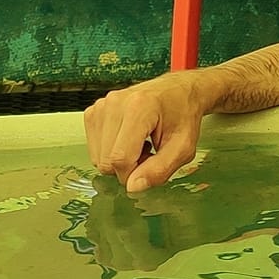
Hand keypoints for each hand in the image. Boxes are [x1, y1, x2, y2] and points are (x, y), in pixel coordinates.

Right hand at [84, 74, 206, 192]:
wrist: (180, 91)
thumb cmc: (184, 115)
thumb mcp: (183, 147)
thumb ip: (160, 170)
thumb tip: (133, 187)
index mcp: (139, 107)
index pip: (120, 159)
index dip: (133, 173)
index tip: (151, 164)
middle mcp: (115, 103)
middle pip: (105, 160)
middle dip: (128, 166)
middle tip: (150, 151)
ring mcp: (101, 106)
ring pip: (97, 157)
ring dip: (119, 159)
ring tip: (141, 143)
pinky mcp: (94, 111)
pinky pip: (94, 148)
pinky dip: (111, 150)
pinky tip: (129, 138)